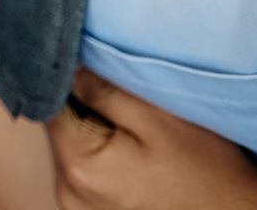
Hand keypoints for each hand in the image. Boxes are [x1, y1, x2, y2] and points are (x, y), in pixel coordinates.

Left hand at [48, 70, 256, 209]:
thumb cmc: (210, 171)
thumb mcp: (160, 117)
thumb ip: (102, 88)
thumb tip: (65, 61)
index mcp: (79, 167)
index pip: (46, 100)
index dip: (66, 74)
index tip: (92, 61)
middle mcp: (69, 194)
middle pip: (57, 126)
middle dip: (81, 103)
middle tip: (121, 94)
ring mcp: (79, 208)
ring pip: (71, 147)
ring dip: (93, 129)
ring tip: (133, 128)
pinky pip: (85, 170)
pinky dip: (102, 153)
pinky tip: (134, 153)